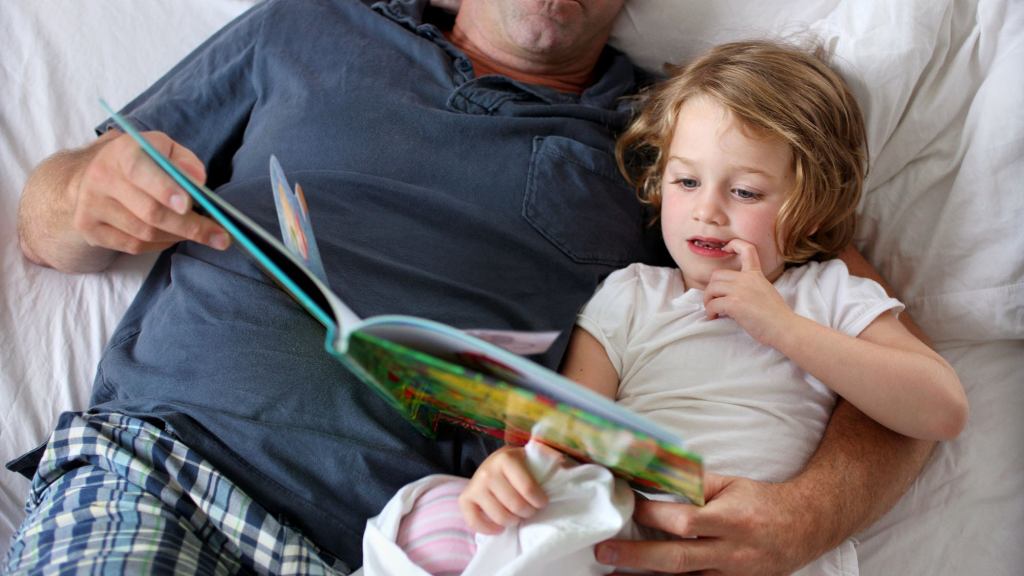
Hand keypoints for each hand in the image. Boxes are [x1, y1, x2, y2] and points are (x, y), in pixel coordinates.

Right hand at [72, 130, 228, 255]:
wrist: (92, 174)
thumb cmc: (142, 161)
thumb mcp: (164, 149)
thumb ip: (185, 161)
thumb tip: (197, 181)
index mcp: (122, 152)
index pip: (141, 171)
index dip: (165, 188)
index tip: (188, 204)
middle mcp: (101, 178)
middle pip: (150, 211)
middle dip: (190, 226)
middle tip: (221, 237)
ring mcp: (91, 205)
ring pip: (144, 233)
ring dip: (179, 236)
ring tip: (201, 234)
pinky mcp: (89, 228)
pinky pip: (134, 246)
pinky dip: (161, 244)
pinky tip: (173, 236)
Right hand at [458, 445, 548, 533]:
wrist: (494, 464)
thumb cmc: (519, 465)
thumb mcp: (532, 457)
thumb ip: (547, 458)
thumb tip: (561, 462)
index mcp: (506, 459)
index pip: (528, 488)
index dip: (539, 500)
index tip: (542, 502)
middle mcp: (487, 472)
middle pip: (515, 506)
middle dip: (528, 512)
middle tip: (530, 509)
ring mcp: (474, 486)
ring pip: (499, 517)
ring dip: (513, 521)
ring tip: (517, 515)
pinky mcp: (465, 500)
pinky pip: (475, 523)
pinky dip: (489, 529)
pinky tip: (500, 526)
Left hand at [595, 473, 815, 575]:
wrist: (804, 528)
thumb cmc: (761, 502)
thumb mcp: (731, 484)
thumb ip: (694, 483)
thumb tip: (654, 474)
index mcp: (731, 521)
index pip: (684, 521)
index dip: (652, 515)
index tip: (625, 505)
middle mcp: (730, 553)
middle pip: (676, 559)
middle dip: (636, 557)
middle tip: (604, 551)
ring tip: (610, 573)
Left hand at [703, 239, 793, 345]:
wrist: (785, 328)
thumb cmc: (777, 316)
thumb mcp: (766, 292)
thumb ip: (751, 288)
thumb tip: (735, 295)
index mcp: (756, 275)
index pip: (747, 249)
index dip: (734, 244)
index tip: (725, 248)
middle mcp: (747, 279)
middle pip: (717, 275)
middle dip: (711, 288)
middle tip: (713, 300)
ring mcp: (740, 290)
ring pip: (711, 288)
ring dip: (708, 300)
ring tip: (712, 310)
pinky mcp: (734, 303)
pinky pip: (712, 304)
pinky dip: (710, 312)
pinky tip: (714, 317)